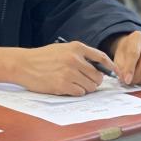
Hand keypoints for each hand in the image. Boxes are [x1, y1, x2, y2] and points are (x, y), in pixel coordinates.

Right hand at [0, 41, 116, 95]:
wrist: (23, 64)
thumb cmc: (42, 58)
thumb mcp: (62, 49)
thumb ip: (80, 56)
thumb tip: (99, 69)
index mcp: (76, 48)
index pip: (102, 57)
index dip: (111, 67)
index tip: (116, 74)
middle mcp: (75, 59)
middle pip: (98, 76)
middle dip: (94, 81)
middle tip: (85, 82)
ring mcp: (69, 72)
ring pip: (90, 86)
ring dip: (85, 88)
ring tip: (73, 84)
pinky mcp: (63, 85)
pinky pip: (80, 93)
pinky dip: (76, 92)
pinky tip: (66, 87)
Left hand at [109, 31, 140, 84]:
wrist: (138, 47)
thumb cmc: (127, 51)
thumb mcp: (118, 56)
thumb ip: (119, 67)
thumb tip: (125, 79)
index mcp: (137, 37)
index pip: (134, 54)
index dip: (129, 69)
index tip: (126, 80)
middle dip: (137, 77)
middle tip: (129, 82)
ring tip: (135, 78)